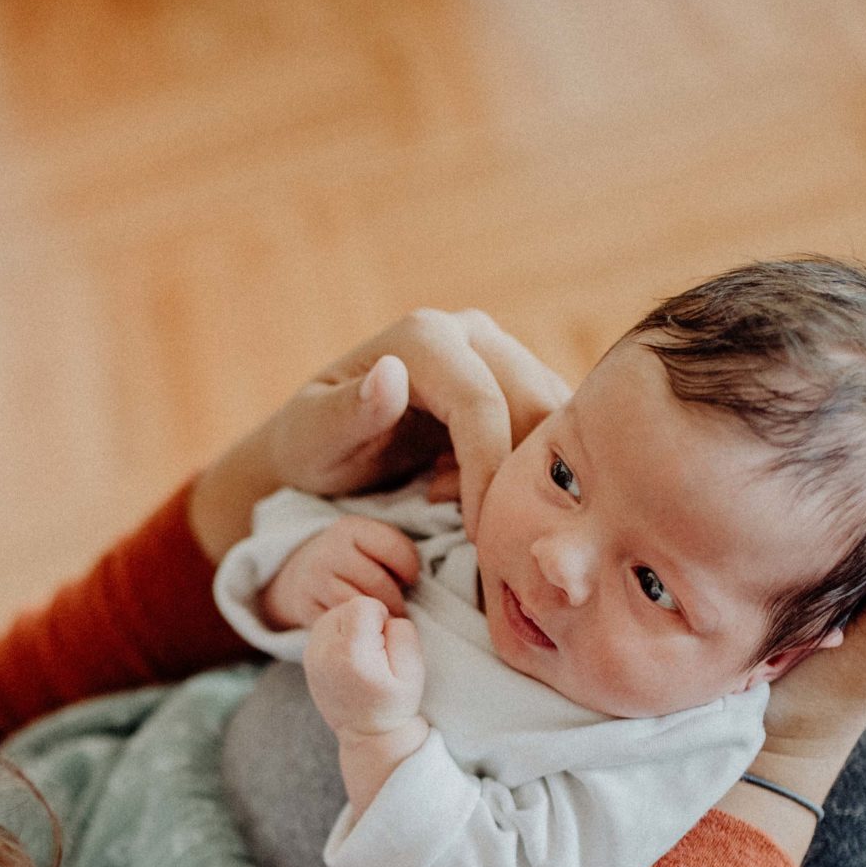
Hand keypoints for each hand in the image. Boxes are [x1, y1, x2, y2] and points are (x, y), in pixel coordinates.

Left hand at [190, 310, 571, 558]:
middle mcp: (470, 333)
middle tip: (478, 533)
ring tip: (467, 513)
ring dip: (527, 476)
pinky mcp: (518, 386)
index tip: (476, 532)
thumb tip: (392, 374)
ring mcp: (500, 355)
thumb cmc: (312, 447)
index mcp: (424, 338)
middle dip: (515, 478)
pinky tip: (480, 500)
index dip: (487, 471)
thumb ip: (348, 410)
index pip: (481, 403)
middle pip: (531, 405)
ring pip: (553, 418)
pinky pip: (552, 429)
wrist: (325, 449)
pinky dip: (533, 473)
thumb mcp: (314, 436)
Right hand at [261, 516, 422, 630]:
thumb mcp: (369, 542)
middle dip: (396, 601)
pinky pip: (343, 624)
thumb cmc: (351, 560)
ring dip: (380, 619)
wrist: (300, 575)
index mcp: (350, 528)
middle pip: (379, 583)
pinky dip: (359, 630)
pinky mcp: (306, 607)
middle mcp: (329, 551)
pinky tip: (364, 628)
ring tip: (384, 620)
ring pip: (361, 606)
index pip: (394, 549)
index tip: (410, 580)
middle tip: (399, 610)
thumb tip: (419, 580)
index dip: (411, 570)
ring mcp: (315, 580)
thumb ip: (394, 550)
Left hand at [304, 596, 426, 738]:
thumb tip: (383, 616)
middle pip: (346, 606)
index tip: (386, 642)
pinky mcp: (307, 658)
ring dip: (351, 626)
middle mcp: (323, 652)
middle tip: (376, 650)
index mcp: (350, 653)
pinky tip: (350, 657)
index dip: (381, 616)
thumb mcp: (413, 670)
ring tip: (364, 653)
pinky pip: (325, 628)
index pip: (362, 604)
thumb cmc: (394, 704)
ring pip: (334, 614)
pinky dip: (339, 635)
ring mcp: (311, 655)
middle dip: (365, 620)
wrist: (368, 735)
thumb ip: (402, 632)